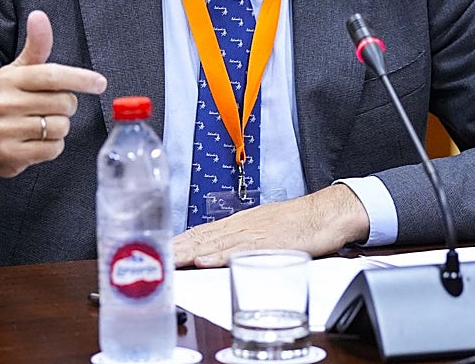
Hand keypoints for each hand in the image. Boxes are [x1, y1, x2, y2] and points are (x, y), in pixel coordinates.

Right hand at [0, 10, 106, 194]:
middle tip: (52, 107)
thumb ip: (36, 46)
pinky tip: (37, 141)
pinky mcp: (11, 155)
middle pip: (63, 104)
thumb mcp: (17, 71)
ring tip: (41, 124)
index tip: (100, 83)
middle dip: (67, 106)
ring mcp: (7, 130)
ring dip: (60, 127)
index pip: (52, 75)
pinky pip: (53, 149)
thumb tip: (39, 15)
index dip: (80, 79)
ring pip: (61, 127)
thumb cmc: (5, 100)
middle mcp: (6, 103)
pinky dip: (52, 146)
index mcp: (10, 79)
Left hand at [172, 183, 370, 267]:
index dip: (177, 240)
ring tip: (167, 259)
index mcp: (238, 222)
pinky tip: (203, 261)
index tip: (156, 247)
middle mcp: (240, 225)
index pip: (200, 231)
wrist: (325, 213)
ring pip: (214, 242)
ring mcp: (253, 233)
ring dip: (188, 252)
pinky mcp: (268, 243)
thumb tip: (218, 251)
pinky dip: (220, 256)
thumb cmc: (297, 222)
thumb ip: (240, 238)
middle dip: (175, 247)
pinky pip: (239, 250)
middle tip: (149, 254)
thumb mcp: (263, 227)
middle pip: (200, 236)